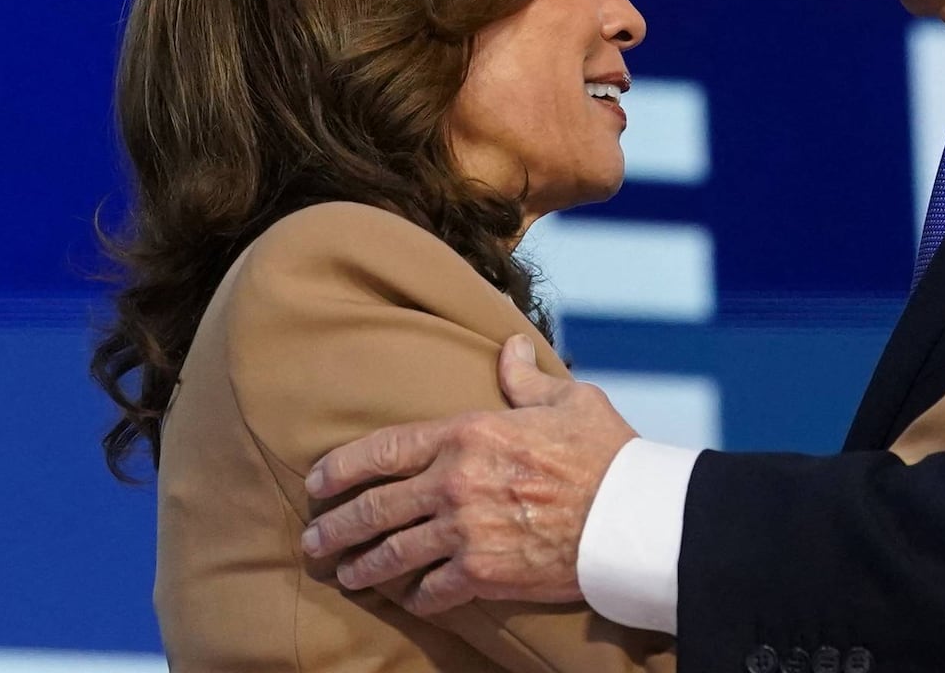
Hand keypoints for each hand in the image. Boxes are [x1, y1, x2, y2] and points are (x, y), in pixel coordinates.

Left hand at [299, 335, 636, 614]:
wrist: (630, 515)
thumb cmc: (605, 452)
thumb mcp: (568, 399)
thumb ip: (525, 378)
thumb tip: (508, 346)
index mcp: (468, 434)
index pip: (384, 449)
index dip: (341, 467)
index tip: (316, 483)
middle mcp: (455, 483)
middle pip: (376, 508)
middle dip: (336, 526)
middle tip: (314, 540)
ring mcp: (465, 532)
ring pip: (394, 553)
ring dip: (363, 566)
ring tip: (346, 574)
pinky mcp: (484, 573)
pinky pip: (435, 590)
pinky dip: (419, 597)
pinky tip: (410, 599)